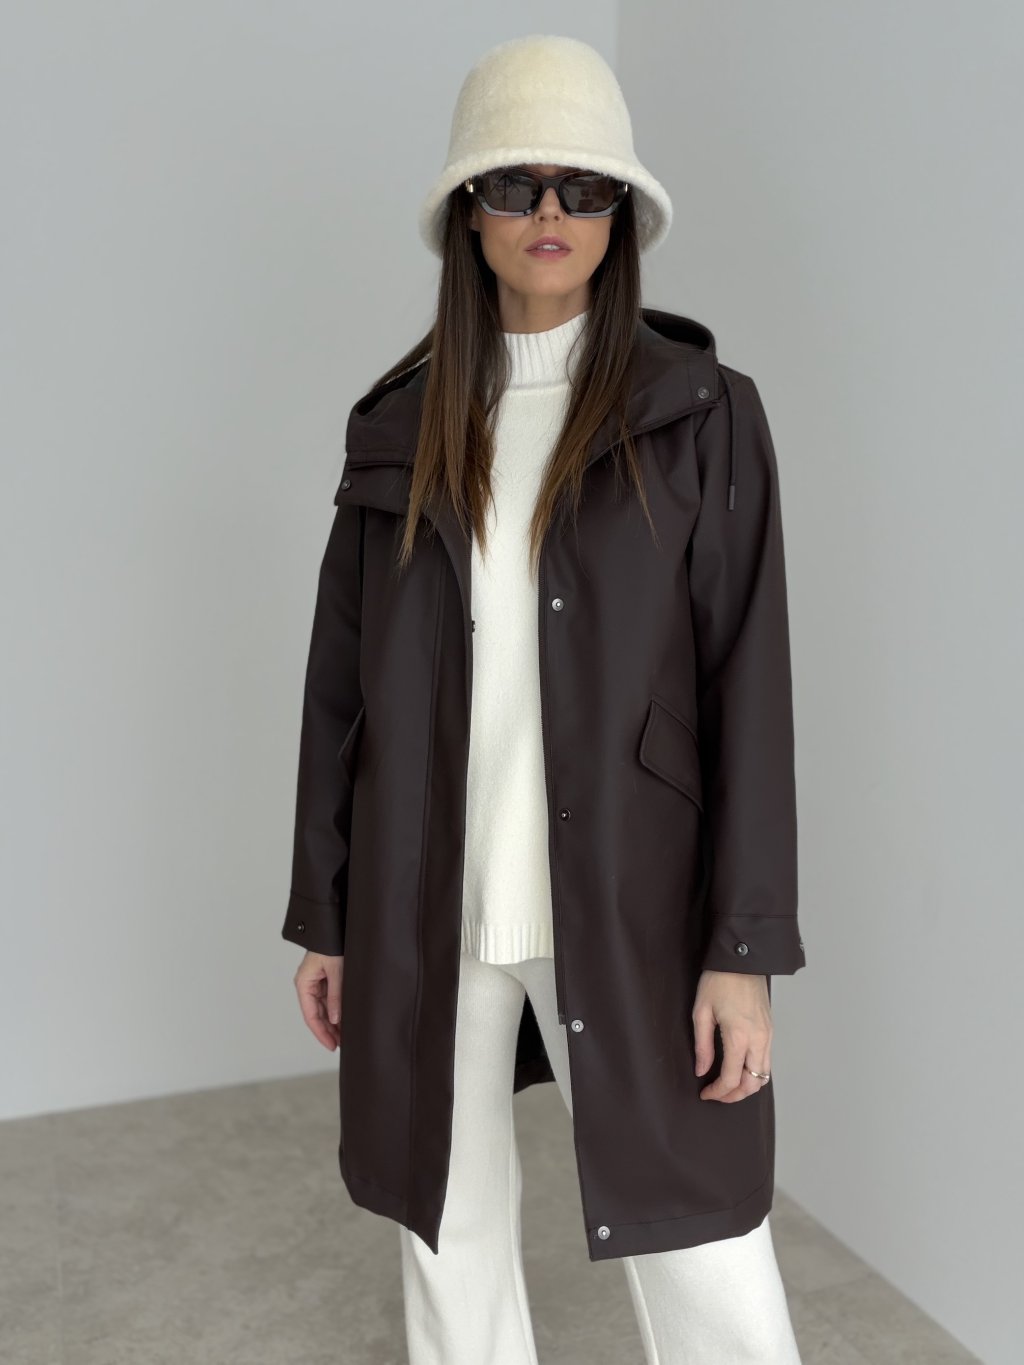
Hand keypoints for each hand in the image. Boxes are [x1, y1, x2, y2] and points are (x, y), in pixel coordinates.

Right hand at [293, 951, 343, 1050]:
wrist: (333, 925)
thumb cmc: (331, 944)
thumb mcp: (336, 971)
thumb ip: (336, 995)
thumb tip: (335, 1019)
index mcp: (304, 983)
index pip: (310, 1015)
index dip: (321, 1032)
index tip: (331, 1045)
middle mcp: (307, 985)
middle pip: (316, 1014)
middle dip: (328, 1030)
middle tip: (340, 1044)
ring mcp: (316, 983)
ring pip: (323, 1009)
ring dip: (333, 1022)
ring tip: (344, 1036)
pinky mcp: (325, 979)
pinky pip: (328, 1000)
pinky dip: (336, 1010)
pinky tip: (344, 1020)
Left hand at [693, 970, 771, 1101]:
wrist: (742, 958)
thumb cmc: (719, 980)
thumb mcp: (701, 1012)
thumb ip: (702, 1045)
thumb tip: (702, 1070)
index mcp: (739, 1037)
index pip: (731, 1079)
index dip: (718, 1092)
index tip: (705, 1093)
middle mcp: (759, 1040)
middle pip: (753, 1084)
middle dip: (735, 1095)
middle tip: (717, 1094)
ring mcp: (768, 1035)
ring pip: (764, 1075)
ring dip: (747, 1085)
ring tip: (728, 1084)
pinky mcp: (771, 1029)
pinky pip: (767, 1060)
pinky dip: (755, 1072)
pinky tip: (739, 1068)